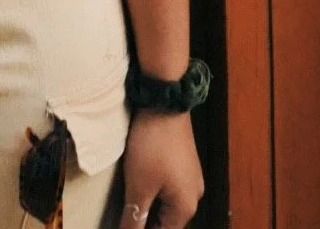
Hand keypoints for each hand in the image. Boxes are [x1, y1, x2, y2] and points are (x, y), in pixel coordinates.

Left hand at [121, 111, 204, 225]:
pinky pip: (169, 187)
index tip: (126, 227)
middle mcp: (193, 195)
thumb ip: (134, 218)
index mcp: (186, 207)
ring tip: (130, 206)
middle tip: (125, 218)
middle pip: (168, 222)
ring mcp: (190, 177)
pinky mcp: (184, 162)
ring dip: (150, 207)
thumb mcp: (139, 186)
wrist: (164, 103)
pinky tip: (140, 186)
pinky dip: (155, 192)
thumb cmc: (153, 146)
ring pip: (167, 204)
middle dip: (147, 222)